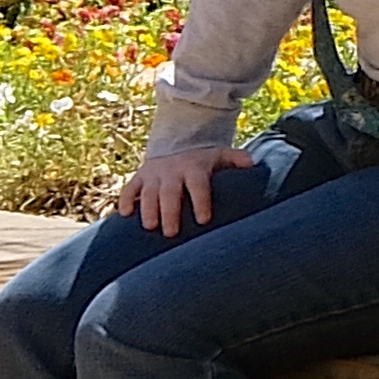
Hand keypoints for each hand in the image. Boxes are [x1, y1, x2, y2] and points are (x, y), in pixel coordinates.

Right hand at [114, 147, 259, 236]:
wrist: (176, 144)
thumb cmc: (203, 160)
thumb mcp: (220, 155)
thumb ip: (236, 159)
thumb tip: (252, 164)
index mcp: (194, 168)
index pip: (198, 185)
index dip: (201, 201)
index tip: (203, 220)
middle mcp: (172, 171)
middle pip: (170, 192)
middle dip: (170, 212)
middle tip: (171, 233)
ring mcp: (153, 175)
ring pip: (148, 192)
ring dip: (147, 209)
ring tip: (150, 227)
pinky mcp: (139, 178)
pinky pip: (129, 189)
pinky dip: (126, 200)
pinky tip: (125, 215)